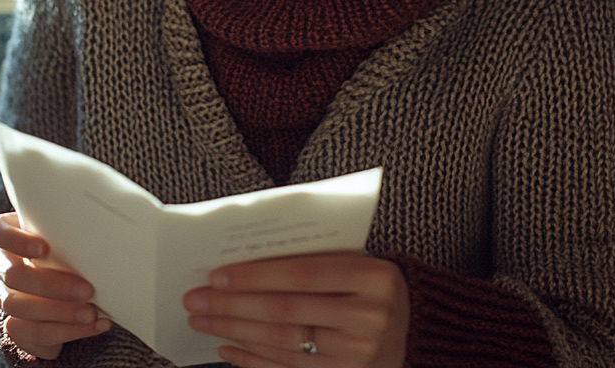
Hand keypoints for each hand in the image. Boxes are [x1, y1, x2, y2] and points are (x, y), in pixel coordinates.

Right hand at [0, 211, 109, 359]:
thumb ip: (71, 232)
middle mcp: (0, 265)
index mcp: (9, 236)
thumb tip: (105, 232)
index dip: (15, 240)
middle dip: (51, 285)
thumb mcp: (67, 237)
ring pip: (20, 307)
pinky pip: (35, 331)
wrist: (65, 288)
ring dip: (61, 312)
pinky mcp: (14, 325)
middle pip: (13, 275)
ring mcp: (3, 296)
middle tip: (87, 290)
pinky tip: (93, 325)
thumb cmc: (68, 249)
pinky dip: (68, 330)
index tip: (44, 249)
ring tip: (91, 313)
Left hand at [183, 252, 408, 367]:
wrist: (418, 324)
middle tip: (196, 299)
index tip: (217, 274)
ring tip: (204, 321)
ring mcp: (359, 354)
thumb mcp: (357, 259)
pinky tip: (228, 348)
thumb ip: (314, 257)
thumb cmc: (373, 280)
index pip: (303, 274)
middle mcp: (368, 318)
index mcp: (373, 277)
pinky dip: (255, 360)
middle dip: (235, 306)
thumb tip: (245, 260)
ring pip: (285, 344)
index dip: (257, 275)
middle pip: (288, 312)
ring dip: (237, 332)